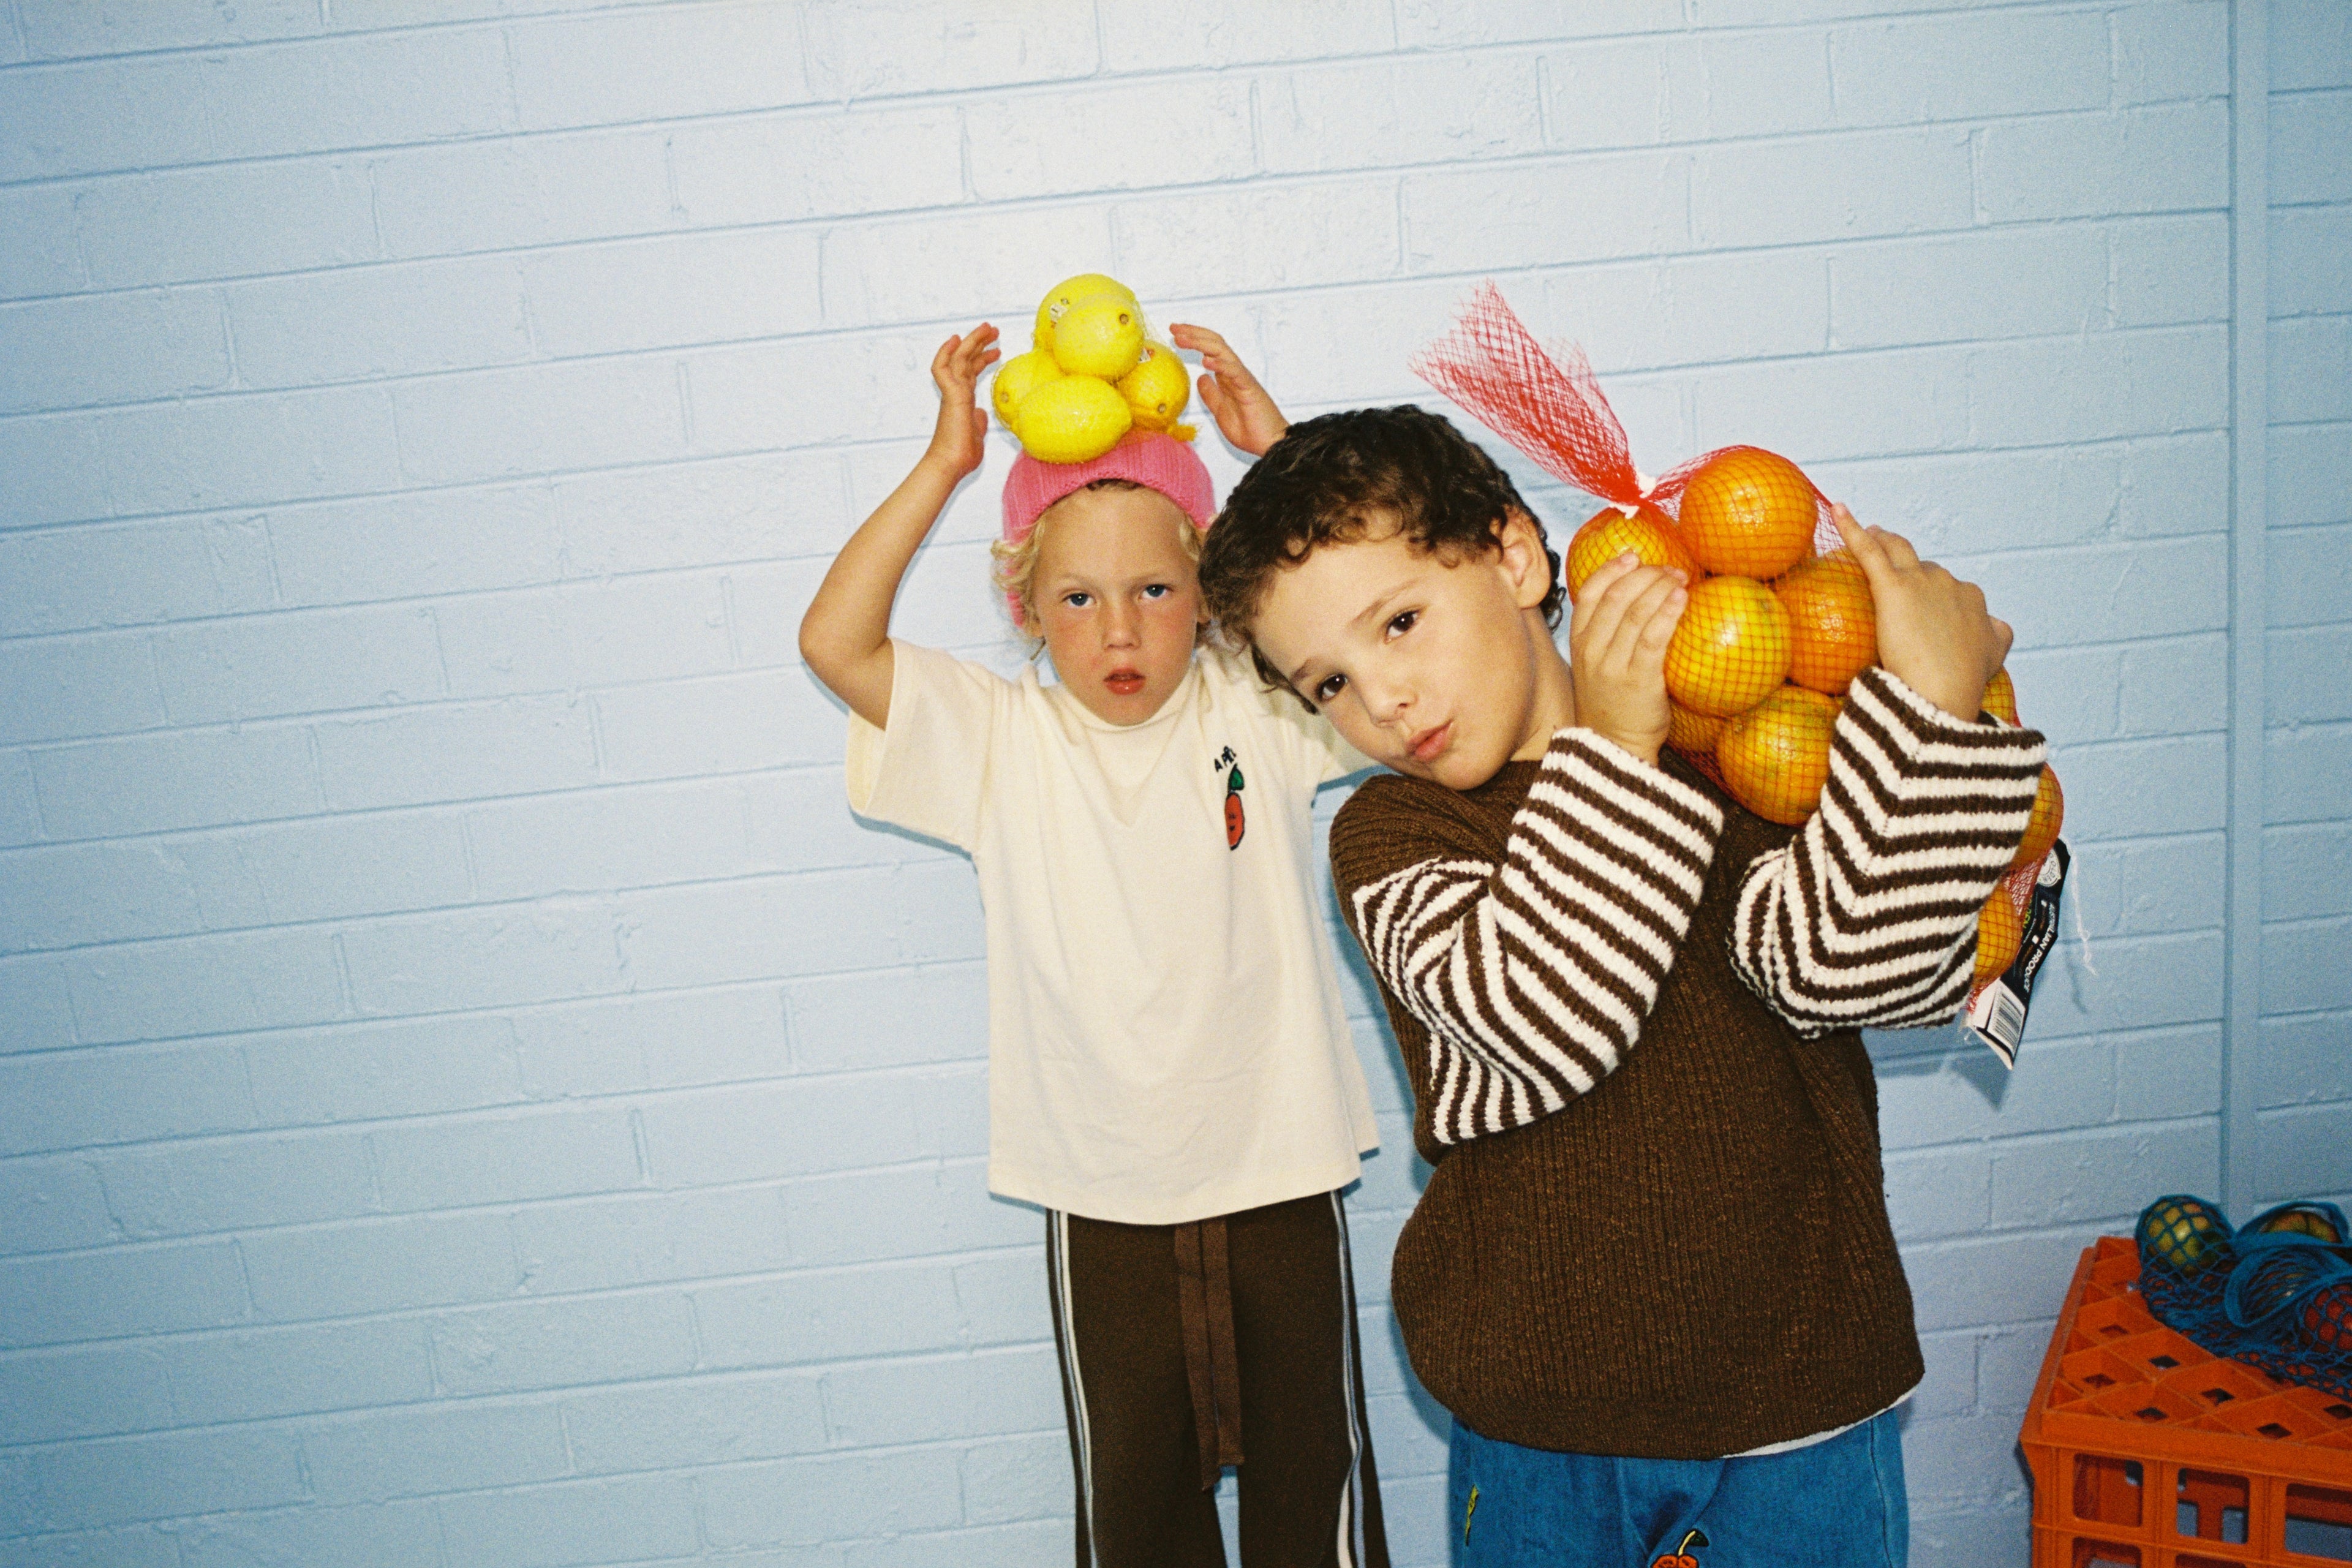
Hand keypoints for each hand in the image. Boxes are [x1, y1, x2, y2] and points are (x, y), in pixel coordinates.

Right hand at [923, 324, 999, 479]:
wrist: (951, 464)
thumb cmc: (961, 454)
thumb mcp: (977, 433)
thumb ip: (979, 420)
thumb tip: (982, 413)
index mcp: (963, 401)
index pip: (971, 373)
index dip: (981, 359)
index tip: (995, 350)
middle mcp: (957, 393)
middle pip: (966, 361)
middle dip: (979, 343)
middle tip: (993, 330)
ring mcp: (953, 393)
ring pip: (959, 359)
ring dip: (973, 341)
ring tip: (988, 329)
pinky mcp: (951, 396)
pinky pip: (943, 369)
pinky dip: (947, 353)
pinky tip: (955, 340)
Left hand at [1168, 323, 1287, 455]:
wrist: (1271, 444)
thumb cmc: (1250, 430)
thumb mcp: (1220, 412)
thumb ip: (1211, 395)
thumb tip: (1200, 377)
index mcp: (1227, 378)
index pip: (1210, 350)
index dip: (1194, 340)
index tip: (1175, 334)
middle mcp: (1235, 373)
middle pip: (1215, 345)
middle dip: (1194, 334)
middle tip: (1174, 327)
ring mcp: (1243, 379)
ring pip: (1222, 352)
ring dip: (1201, 343)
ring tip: (1183, 338)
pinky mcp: (1250, 389)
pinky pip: (1235, 372)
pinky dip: (1220, 365)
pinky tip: (1206, 361)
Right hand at [1568, 553, 1687, 764]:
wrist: (1614, 750)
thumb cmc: (1612, 707)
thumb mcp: (1597, 668)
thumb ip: (1607, 638)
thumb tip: (1638, 601)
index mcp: (1579, 644)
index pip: (1588, 594)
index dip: (1611, 569)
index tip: (1634, 556)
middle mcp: (1591, 651)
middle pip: (1615, 597)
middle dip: (1645, 574)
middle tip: (1670, 568)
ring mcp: (1613, 666)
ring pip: (1635, 612)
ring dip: (1660, 587)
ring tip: (1680, 578)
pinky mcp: (1639, 680)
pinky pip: (1653, 637)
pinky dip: (1668, 612)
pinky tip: (1682, 599)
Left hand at [1835, 505, 2011, 720]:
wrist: (1944, 693)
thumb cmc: (1962, 684)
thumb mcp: (1993, 656)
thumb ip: (1995, 637)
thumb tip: (1995, 626)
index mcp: (1972, 599)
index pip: (1947, 588)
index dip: (1932, 593)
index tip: (1919, 602)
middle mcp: (1951, 583)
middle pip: (1923, 568)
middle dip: (1907, 567)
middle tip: (1887, 565)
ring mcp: (1923, 582)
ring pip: (1898, 550)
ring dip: (1884, 539)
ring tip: (1870, 533)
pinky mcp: (1894, 587)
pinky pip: (1869, 551)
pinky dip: (1850, 528)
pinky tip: (1835, 510)